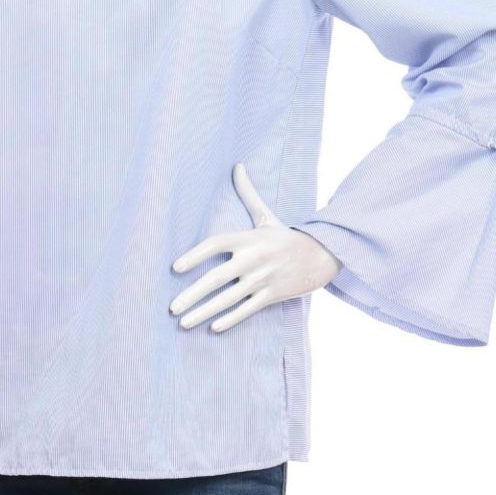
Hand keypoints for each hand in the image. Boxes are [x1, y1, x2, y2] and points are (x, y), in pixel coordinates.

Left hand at [169, 162, 342, 331]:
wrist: (324, 255)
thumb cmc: (287, 236)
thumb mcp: (267, 215)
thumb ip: (248, 194)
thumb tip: (237, 166)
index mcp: (248, 238)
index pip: (214, 244)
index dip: (194, 255)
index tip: (175, 268)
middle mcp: (253, 259)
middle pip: (216, 278)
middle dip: (192, 295)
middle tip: (171, 307)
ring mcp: (263, 279)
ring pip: (228, 299)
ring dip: (204, 312)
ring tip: (184, 323)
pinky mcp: (273, 295)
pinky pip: (248, 310)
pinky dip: (231, 319)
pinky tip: (213, 327)